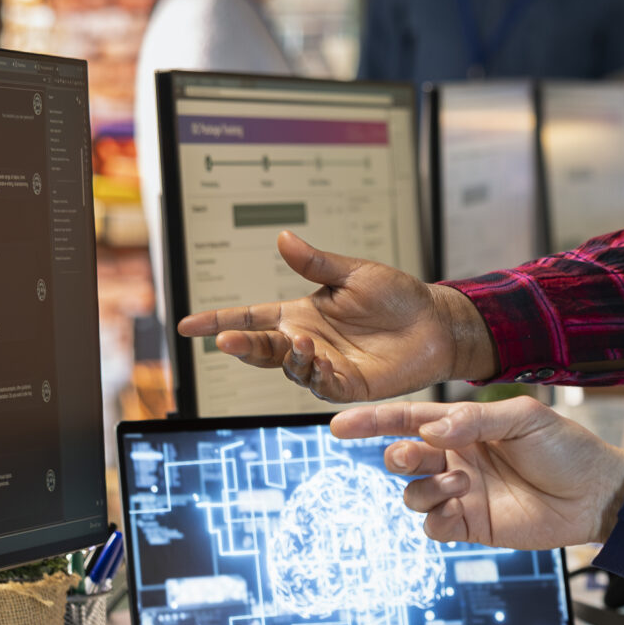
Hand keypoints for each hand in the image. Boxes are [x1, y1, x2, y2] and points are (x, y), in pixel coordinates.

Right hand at [172, 231, 495, 399]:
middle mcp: (305, 340)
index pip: (250, 316)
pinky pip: (322, 386)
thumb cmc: (397, 296)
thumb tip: (283, 238)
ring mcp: (324, 365)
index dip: (220, 320)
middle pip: (261, 347)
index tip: (188, 325)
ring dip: (288, 357)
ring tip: (302, 341)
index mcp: (300, 312)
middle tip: (227, 339)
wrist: (435, 323)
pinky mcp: (347, 386)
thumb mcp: (356, 273)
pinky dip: (316, 375)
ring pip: (289, 368)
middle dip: (241, 345)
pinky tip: (320, 361)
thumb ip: (317, 263)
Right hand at [335, 397, 623, 548]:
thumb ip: (474, 420)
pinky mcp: (471, 526)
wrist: (596, 493)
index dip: (373, 422)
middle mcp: (457, 459)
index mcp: (463, 427)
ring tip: (460, 482)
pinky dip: (434, 517)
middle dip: (397, 455)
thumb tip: (431, 430)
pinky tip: (459, 503)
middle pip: (402, 457)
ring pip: (412, 493)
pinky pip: (432, 526)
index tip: (340, 425)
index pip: (409, 420)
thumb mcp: (524, 418)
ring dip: (424, 486)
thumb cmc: (565, 448)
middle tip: (414, 455)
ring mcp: (462, 493)